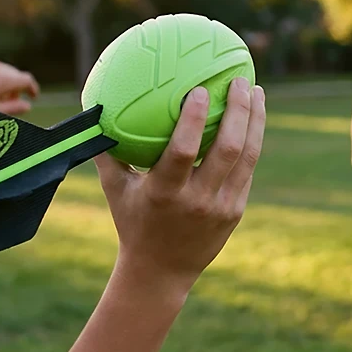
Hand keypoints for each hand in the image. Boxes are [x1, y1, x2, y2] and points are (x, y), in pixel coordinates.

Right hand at [96, 78, 265, 297]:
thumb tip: (95, 107)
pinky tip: (252, 120)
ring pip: (247, 157)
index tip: (200, 89)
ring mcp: (221, 207)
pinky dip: (252, 142)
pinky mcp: (235, 211)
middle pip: (227, 149)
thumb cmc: (133, 222)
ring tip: (256, 92)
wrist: (161, 271)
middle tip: (241, 80)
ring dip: (255, 121)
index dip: (194, 119)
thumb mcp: (115, 189)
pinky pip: (247, 170)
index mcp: (164, 193)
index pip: (184, 151)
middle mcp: (197, 200)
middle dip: (238, 111)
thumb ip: (107, 151)